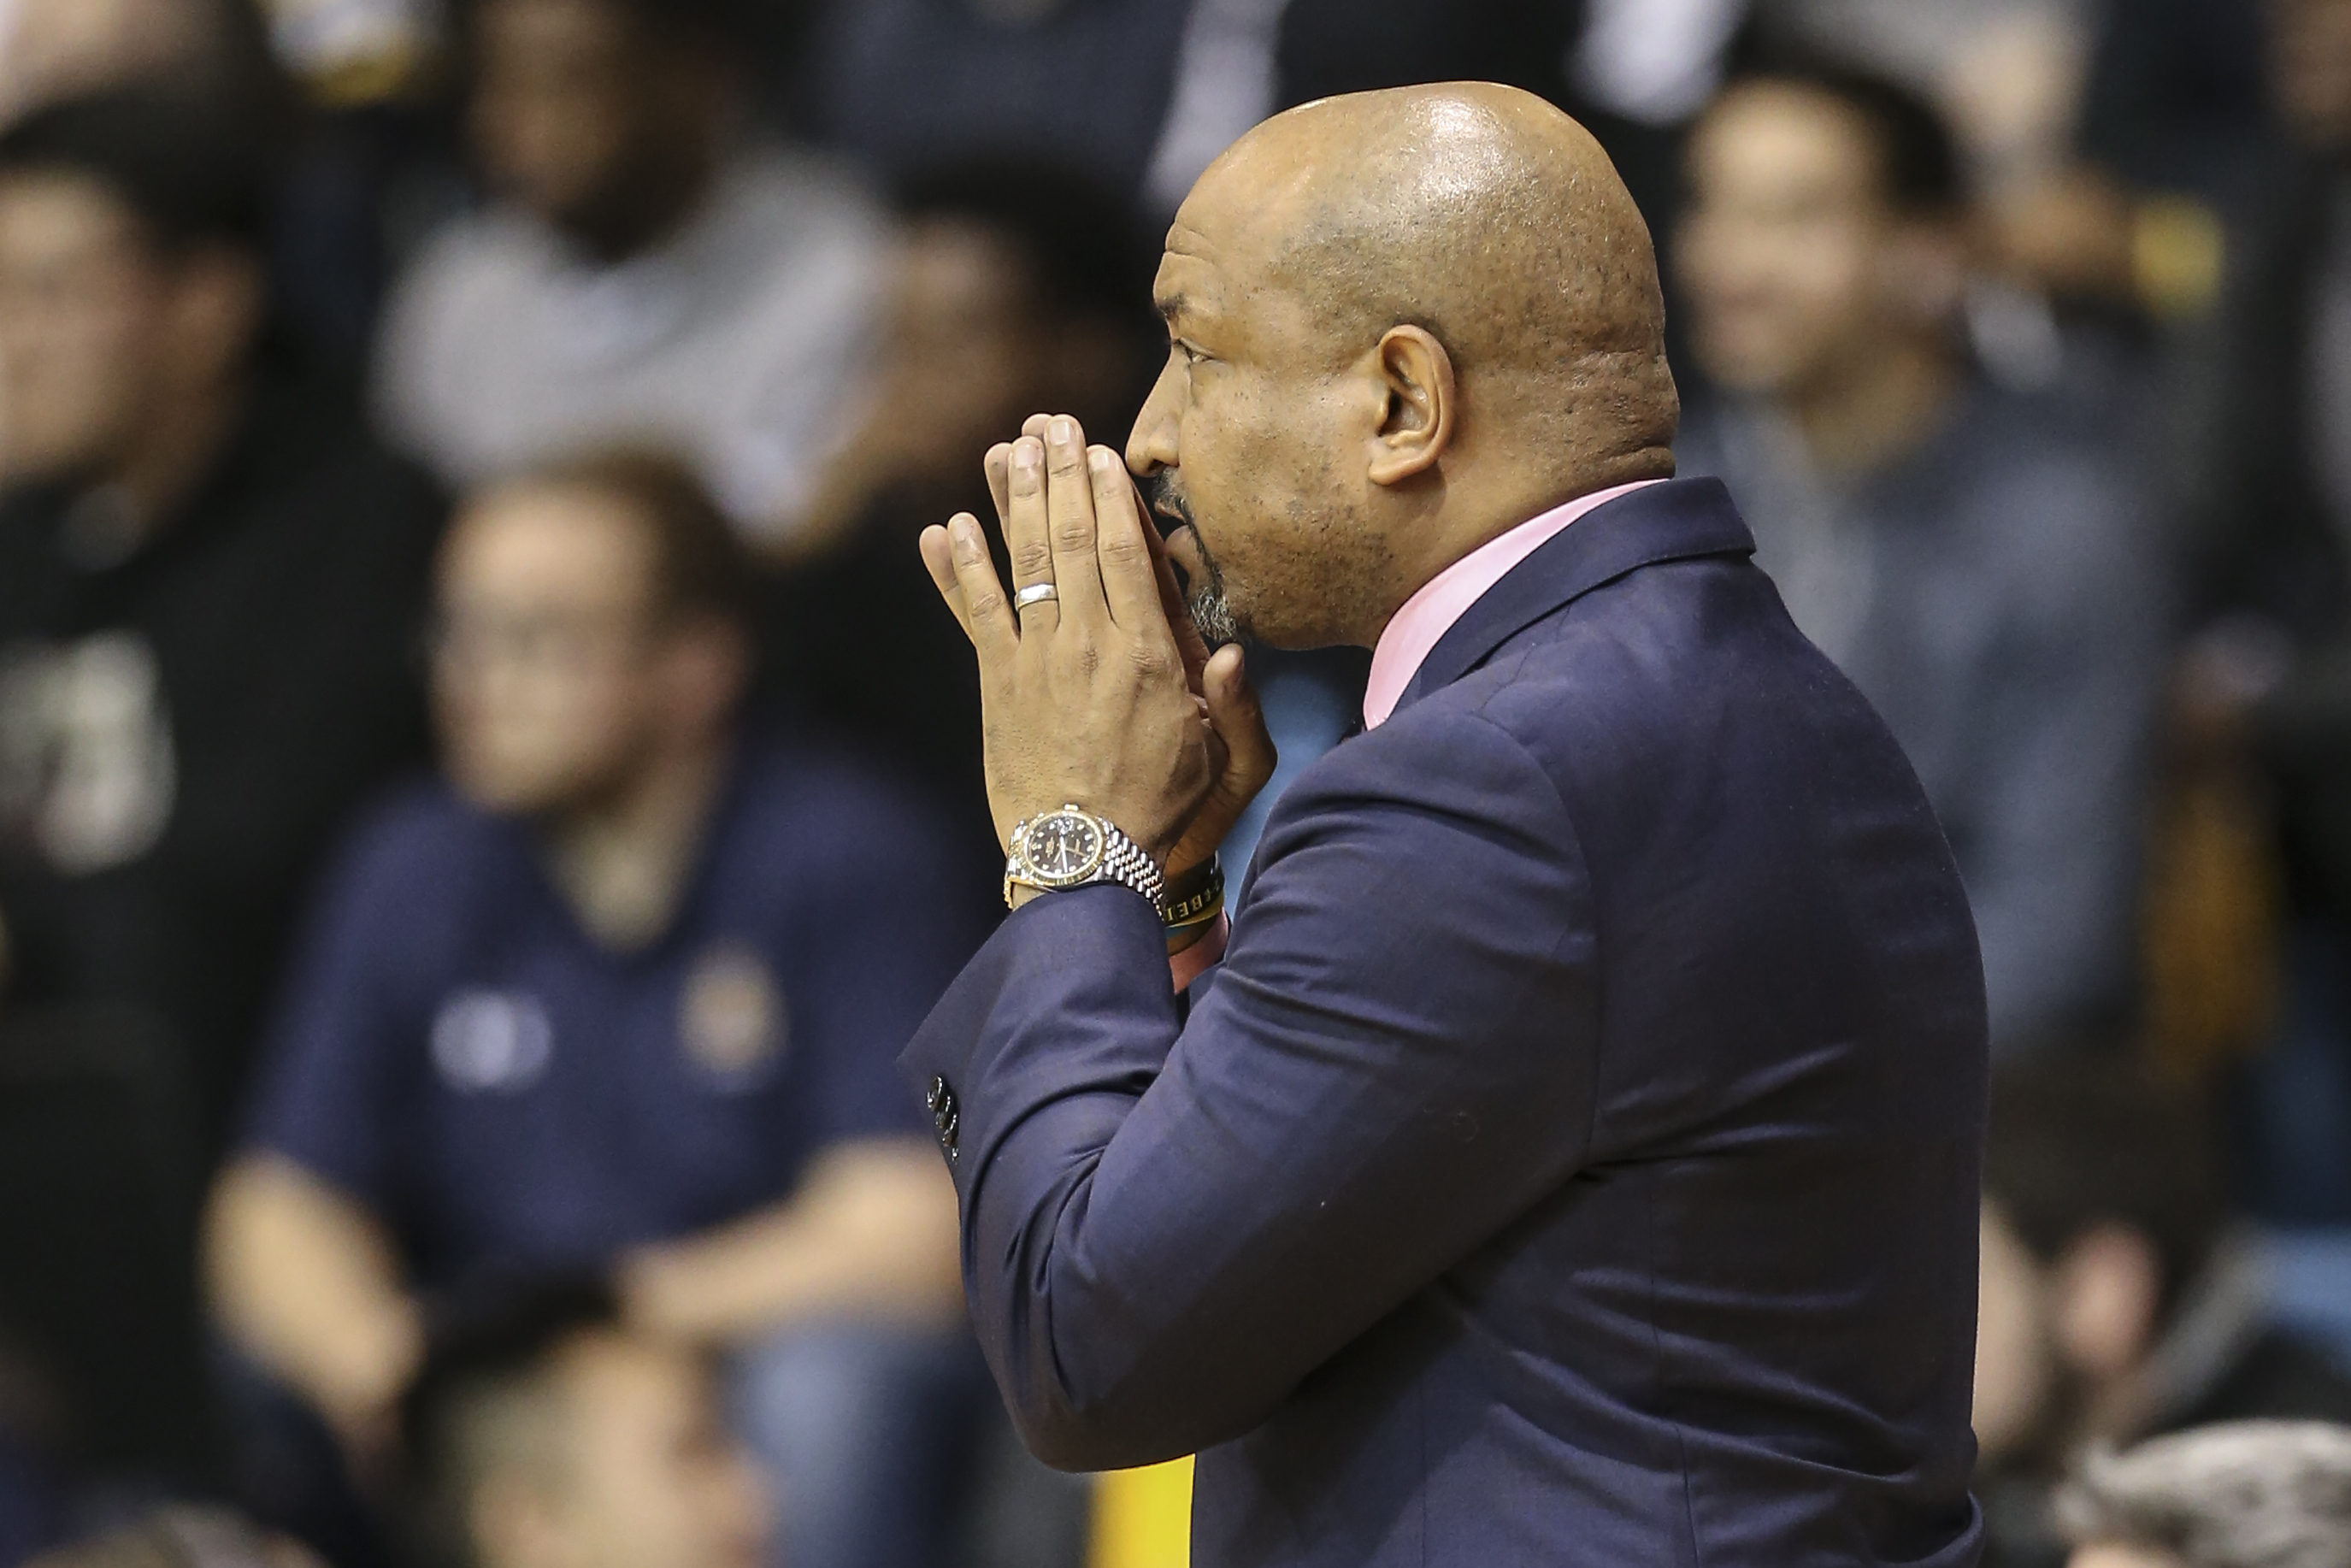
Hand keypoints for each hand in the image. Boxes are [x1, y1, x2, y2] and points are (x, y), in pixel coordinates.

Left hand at [920, 413, 1274, 880]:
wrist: (1086, 863)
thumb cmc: (1166, 814)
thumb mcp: (1230, 766)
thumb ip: (1239, 708)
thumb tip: (1235, 652)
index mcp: (1150, 659)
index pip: (1128, 555)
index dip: (1110, 496)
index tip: (1100, 453)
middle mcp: (1091, 647)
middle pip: (1073, 540)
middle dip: (1061, 475)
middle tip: (1051, 423)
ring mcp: (1039, 662)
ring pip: (1024, 562)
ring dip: (1013, 500)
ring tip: (1008, 449)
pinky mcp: (999, 685)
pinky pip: (976, 613)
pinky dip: (959, 568)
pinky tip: (947, 528)